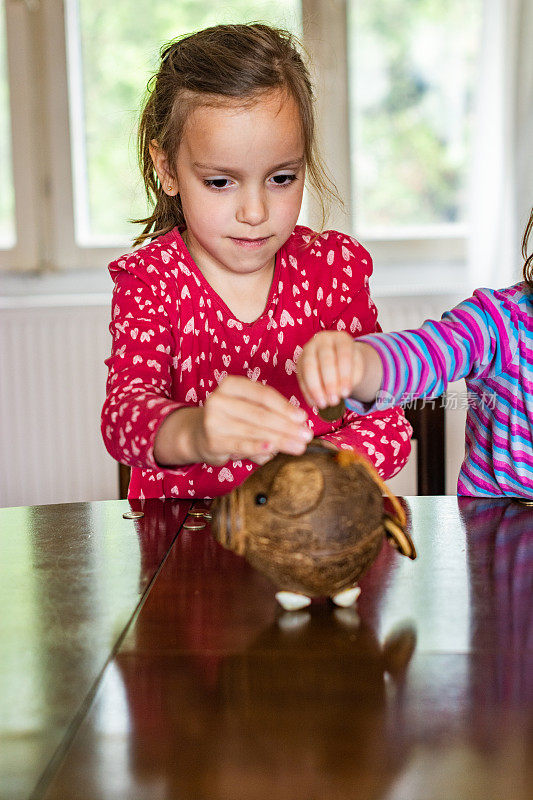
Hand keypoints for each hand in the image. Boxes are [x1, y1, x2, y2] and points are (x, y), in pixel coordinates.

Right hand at [192, 376, 312, 464]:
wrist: (198, 434)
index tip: (303, 418)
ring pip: (254, 431)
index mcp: (231, 385)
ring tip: (298, 446)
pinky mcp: (213, 441)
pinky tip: (273, 449)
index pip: (263, 395)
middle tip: (306, 435)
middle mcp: (219, 399)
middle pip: (261, 414)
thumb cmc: (232, 418)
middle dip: (287, 426)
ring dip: (280, 440)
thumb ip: (269, 411)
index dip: (285, 407)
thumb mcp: (247, 406)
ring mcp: (214, 420)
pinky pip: (241, 444)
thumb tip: (299, 423)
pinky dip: (258, 447)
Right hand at [296, 331, 382, 408]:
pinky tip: (314, 403)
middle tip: (334, 400)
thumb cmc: (350, 367)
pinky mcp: (299, 362)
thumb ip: (350, 379)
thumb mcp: (356, 370)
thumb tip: (337, 393)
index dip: (345, 375)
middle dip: (329, 382)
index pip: (344, 354)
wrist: (338, 361)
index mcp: (341, 338)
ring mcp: (308, 349)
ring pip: (309, 367)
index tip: (346, 393)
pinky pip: (301, 376)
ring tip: (324, 404)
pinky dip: (307, 391)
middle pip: (325, 359)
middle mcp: (323, 340)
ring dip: (316, 388)